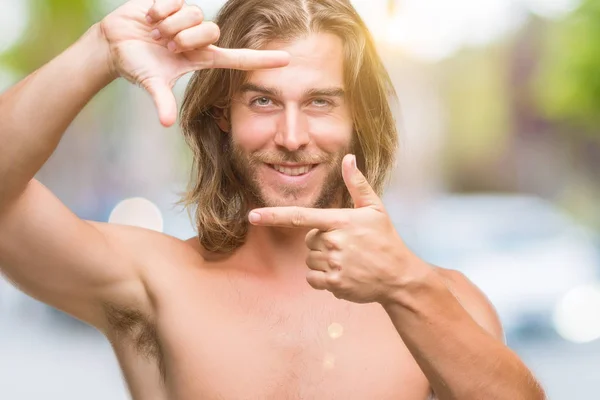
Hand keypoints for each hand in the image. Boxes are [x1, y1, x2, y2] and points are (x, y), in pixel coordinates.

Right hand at [99, 0, 289, 125]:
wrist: (114, 43)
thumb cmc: (136, 65)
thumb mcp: (152, 83)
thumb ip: (161, 101)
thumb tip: (165, 123)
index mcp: (202, 58)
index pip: (238, 59)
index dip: (262, 60)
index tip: (287, 60)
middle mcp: (200, 38)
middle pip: (211, 32)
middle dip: (184, 38)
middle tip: (166, 44)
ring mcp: (189, 19)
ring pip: (194, 15)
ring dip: (170, 24)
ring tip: (155, 32)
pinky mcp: (176, 2)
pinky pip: (177, 1)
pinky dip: (160, 10)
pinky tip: (150, 17)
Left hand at [248, 154, 425, 303]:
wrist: (399, 276)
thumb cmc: (385, 240)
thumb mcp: (375, 209)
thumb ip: (357, 184)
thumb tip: (348, 159)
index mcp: (340, 221)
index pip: (301, 217)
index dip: (274, 216)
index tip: (252, 216)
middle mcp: (334, 242)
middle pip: (309, 240)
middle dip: (322, 242)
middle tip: (347, 246)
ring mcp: (334, 264)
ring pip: (311, 260)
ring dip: (324, 261)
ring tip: (348, 261)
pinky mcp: (334, 283)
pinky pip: (313, 279)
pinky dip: (323, 279)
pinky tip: (344, 274)